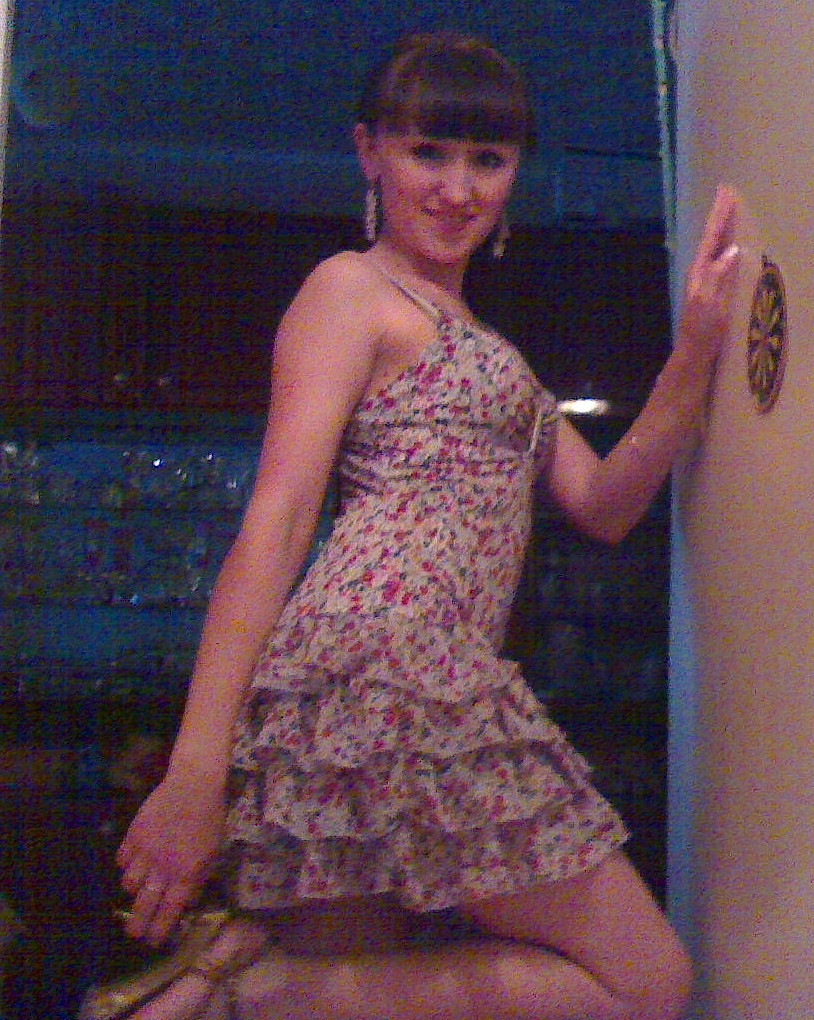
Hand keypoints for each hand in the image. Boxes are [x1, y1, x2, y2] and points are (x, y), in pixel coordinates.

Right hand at [116, 770, 225, 944]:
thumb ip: (199, 878)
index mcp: (186, 873)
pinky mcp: (133, 834)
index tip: (152, 942)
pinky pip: (121, 859)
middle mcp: (163, 867)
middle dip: (137, 923)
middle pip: (144, 904)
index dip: (159, 929)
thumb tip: (187, 900)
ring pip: (129, 883)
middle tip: (132, 933)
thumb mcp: (213, 851)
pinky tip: (131, 862)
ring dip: (132, 890)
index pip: (170, 911)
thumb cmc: (209, 817)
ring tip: (136, 889)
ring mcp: (146, 851)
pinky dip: (125, 864)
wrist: (194, 784)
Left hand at [678, 184, 741, 360]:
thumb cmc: (701, 332)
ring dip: (723, 231)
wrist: (694, 356)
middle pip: (712, 239)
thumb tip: (731, 250)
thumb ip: (718, 277)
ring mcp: (705, 284)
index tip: (725, 194)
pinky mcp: (712, 293)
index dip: (719, 216)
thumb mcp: (710, 304)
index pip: (711, 238)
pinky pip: (721, 262)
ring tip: (730, 213)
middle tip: (726, 194)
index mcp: (699, 273)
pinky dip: (727, 249)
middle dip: (719, 217)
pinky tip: (734, 249)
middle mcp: (700, 275)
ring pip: (715, 249)